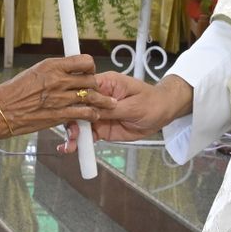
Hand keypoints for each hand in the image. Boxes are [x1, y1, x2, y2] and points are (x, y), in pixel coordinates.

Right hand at [0, 54, 114, 137]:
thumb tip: (62, 71)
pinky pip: (84, 113)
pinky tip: (94, 115)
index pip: (83, 60)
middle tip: (99, 90)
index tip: (90, 72)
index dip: (90, 67)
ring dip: (102, 101)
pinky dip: (92, 114)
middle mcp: (58, 80)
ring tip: (109, 104)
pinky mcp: (59, 115)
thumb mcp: (32, 73)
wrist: (0, 112)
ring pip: (91, 96)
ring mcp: (59, 98)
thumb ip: (50, 72)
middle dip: (97, 85)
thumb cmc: (11, 93)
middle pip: (91, 78)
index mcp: (51, 65)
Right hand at [60, 72, 192, 152]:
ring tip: (70, 146)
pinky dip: (80, 142)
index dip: (73, 98)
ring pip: (79, 122)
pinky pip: (88, 135)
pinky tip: (71, 148)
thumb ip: (112, 110)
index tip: (68, 111)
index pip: (83, 87)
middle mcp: (97, 98)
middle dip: (71, 120)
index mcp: (105, 83)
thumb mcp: (133, 106)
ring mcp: (98, 113)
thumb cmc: (152, 102)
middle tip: (71, 134)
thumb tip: (92, 112)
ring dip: (73, 134)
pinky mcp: (102, 127)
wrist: (162, 113)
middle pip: (77, 106)